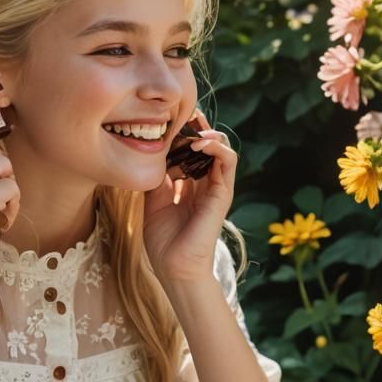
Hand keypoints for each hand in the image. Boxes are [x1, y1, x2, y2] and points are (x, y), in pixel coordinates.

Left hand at [143, 107, 236, 284]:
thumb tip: (153, 151)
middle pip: (206, 145)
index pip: (190, 150)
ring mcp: (216, 187)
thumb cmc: (163, 239)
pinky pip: (228, 161)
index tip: (167, 121)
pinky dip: (216, 146)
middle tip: (180, 115)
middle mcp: (204, 183)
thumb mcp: (153, 199)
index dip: (182, 134)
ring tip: (191, 128)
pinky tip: (199, 142)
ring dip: (207, 133)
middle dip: (194, 128)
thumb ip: (157, 176)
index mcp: (189, 185)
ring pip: (220, 147)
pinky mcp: (223, 193)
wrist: (174, 266)